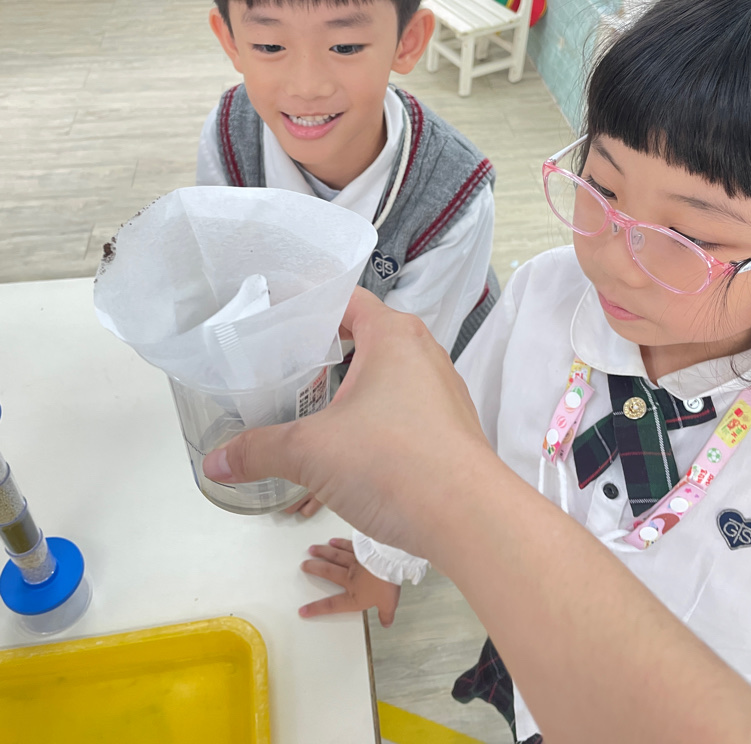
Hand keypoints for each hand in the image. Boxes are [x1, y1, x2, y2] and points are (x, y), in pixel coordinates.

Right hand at [203, 288, 490, 561]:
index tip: (275, 320)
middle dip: (325, 349)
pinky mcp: (450, 425)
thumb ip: (259, 451)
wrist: (470, 518)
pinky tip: (349, 442)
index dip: (310, 305)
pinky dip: (375, 412)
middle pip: (365, 335)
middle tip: (282, 366)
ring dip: (351, 385)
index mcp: (393, 336)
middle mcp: (423, 352)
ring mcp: (442, 389)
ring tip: (310, 404)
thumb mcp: (311, 452)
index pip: (347, 299)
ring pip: (386, 373)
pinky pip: (404, 404)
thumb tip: (213, 464)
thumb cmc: (392, 462)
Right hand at [300, 537, 400, 626]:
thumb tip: (386, 623)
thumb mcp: (389, 605)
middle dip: (314, 569)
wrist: (391, 562)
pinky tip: (333, 540)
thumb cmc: (387, 583)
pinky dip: (339, 543)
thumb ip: (386, 614)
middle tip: (304, 565)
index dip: (317, 608)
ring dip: (322, 552)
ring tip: (312, 550)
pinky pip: (348, 545)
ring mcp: (355, 561)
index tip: (304, 610)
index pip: (332, 605)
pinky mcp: (361, 549)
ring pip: (335, 556)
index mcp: (355, 595)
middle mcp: (351, 577)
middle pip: (328, 572)